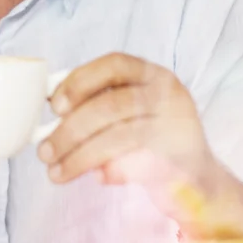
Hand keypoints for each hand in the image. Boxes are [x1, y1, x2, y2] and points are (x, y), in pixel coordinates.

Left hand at [38, 54, 218, 213]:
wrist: (198, 178)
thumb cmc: (147, 137)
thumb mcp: (124, 110)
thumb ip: (93, 102)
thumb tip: (48, 103)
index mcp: (150, 73)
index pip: (114, 64)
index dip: (80, 81)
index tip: (53, 106)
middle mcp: (168, 93)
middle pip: (112, 104)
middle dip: (70, 130)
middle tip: (44, 151)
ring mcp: (179, 124)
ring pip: (120, 136)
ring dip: (81, 157)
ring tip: (56, 173)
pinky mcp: (184, 159)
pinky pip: (139, 165)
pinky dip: (112, 172)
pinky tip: (98, 179)